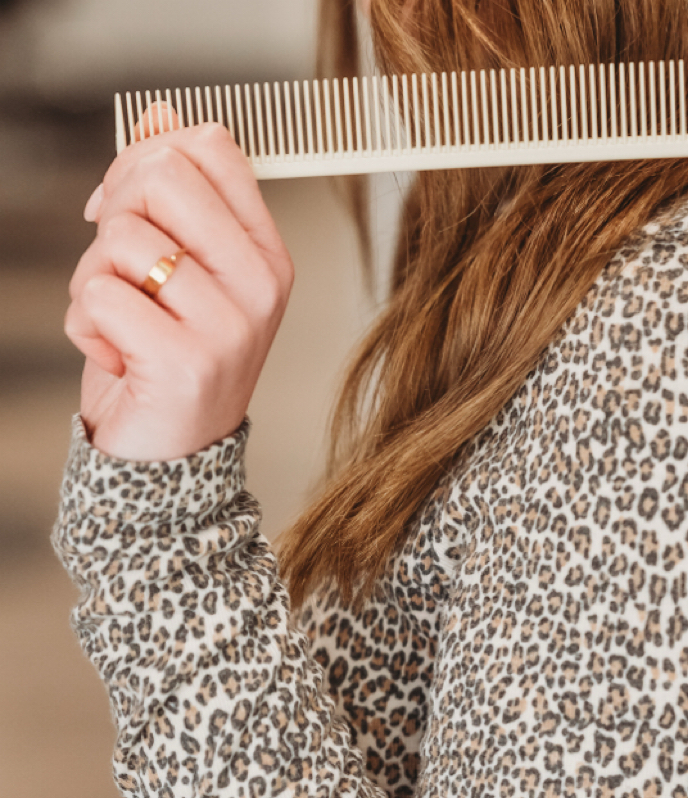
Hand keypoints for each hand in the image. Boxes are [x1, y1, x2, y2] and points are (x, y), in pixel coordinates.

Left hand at [65, 111, 293, 460]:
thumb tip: (161, 118)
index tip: (133, 207)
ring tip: (123, 321)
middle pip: (161, 176)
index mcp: (266, 255)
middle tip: (124, 269)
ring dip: (92, 279)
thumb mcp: (182, 269)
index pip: (211, 148)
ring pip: (119, 238)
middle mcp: (260, 286)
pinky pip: (98, 296)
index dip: (148, 160)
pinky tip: (117, 354)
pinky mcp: (186, 361)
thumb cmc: (172, 357)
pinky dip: (85, 326)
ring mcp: (230, 326)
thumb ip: (173, 195)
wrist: (172, 452)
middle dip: (115, 214)